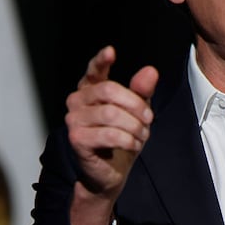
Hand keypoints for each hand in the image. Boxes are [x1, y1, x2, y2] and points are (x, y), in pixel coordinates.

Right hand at [66, 45, 157, 224]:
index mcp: (90, 89)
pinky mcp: (76, 139)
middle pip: (109, 90)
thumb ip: (142, 91)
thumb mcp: (137, 112)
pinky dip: (128, 140)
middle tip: (149, 119)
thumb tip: (151, 71)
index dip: (101, 60)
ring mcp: (73, 120)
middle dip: (136, 105)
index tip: (111, 51)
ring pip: (111, 114)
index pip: (94, 70)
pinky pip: (108, 134)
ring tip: (142, 135)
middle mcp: (76, 101)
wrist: (110, 173)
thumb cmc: (121, 138)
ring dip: (134, 126)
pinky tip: (134, 144)